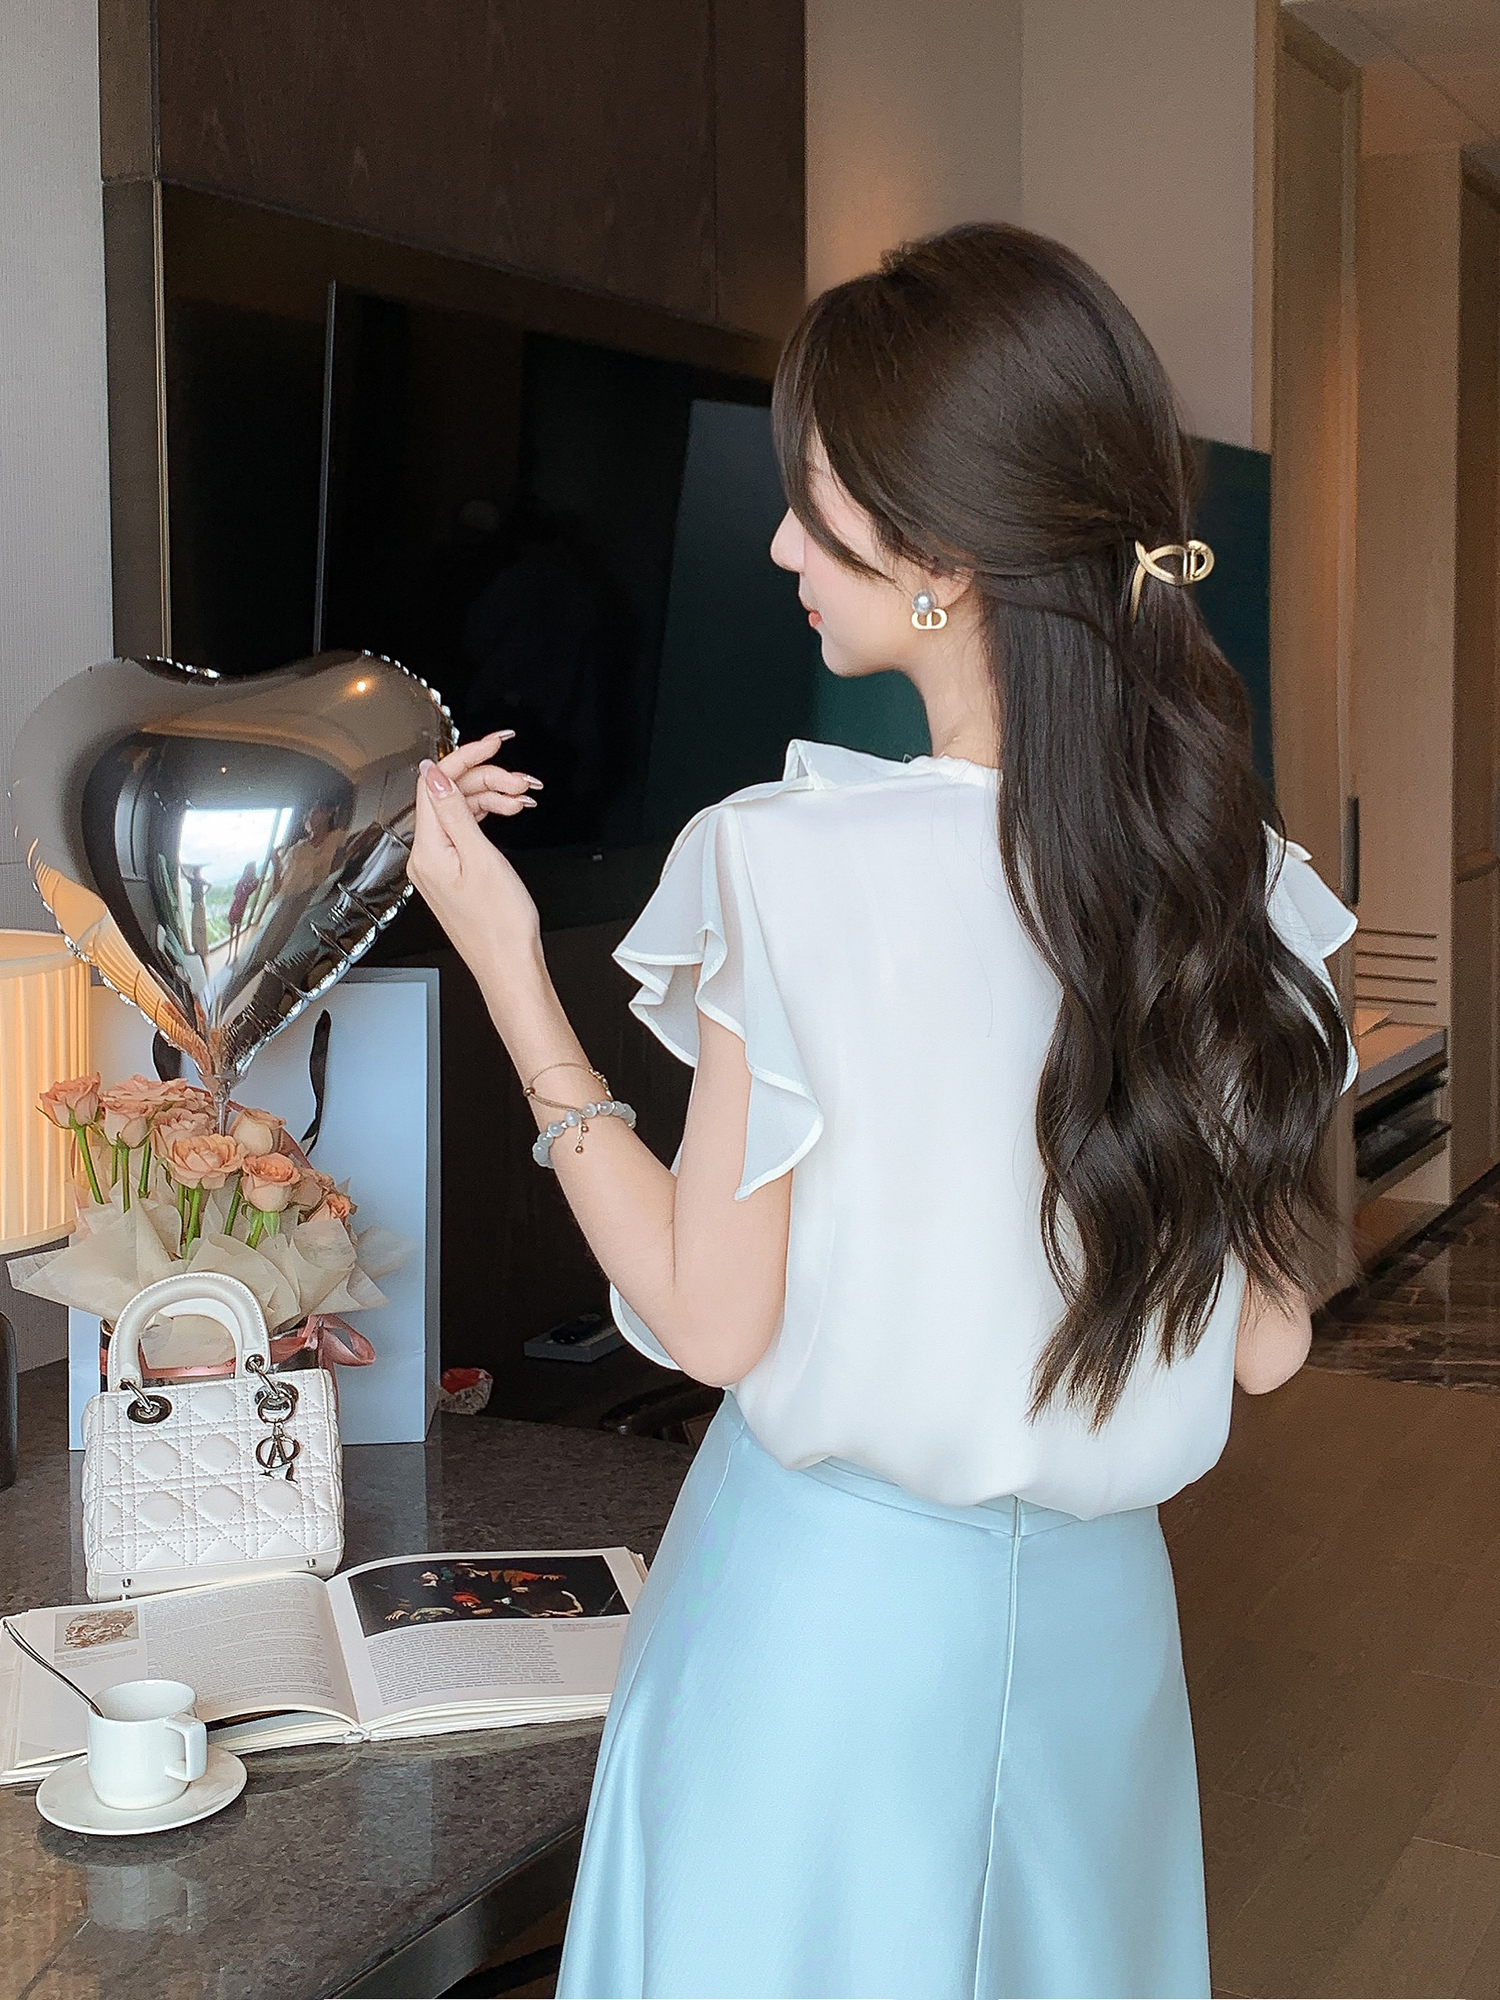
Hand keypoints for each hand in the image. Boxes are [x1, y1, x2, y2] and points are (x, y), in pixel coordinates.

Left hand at [407, 733, 544, 971]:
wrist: (510, 965)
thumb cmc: (500, 925)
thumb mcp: (480, 857)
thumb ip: (455, 811)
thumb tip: (434, 774)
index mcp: (428, 850)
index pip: (435, 784)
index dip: (465, 757)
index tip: (493, 744)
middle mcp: (427, 856)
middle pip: (451, 794)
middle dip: (488, 779)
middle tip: (522, 781)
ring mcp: (440, 864)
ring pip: (462, 810)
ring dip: (494, 797)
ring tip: (524, 799)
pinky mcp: (455, 871)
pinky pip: (467, 830)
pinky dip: (490, 816)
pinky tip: (511, 812)